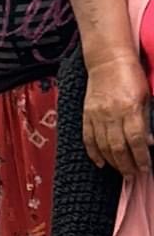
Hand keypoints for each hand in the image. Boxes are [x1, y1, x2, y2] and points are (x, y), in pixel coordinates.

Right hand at [83, 53, 151, 178]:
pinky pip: (89, 139)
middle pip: (119, 148)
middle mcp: (112, 114)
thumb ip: (146, 119)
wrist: (107, 59)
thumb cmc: (131, 74)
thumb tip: (148, 143)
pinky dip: (94, 153)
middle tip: (133, 176)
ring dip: (113, 163)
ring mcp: (97, 116)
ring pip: (104, 147)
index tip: (145, 168)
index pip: (136, 139)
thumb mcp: (145, 95)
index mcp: (130, 108)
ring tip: (121, 172)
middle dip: (127, 165)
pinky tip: (101, 164)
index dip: (141, 157)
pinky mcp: (87, 115)